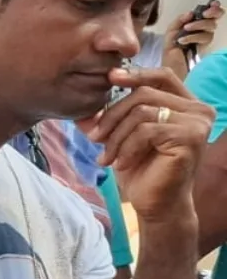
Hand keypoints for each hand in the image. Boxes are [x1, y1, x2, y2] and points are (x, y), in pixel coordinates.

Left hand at [81, 66, 213, 224]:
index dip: (135, 74)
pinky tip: (121, 164)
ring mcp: (197, 123)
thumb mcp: (121, 139)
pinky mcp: (190, 138)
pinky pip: (147, 130)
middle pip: (144, 94)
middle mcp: (198, 109)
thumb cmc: (142, 171)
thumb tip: (81, 112)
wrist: (156, 204)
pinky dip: (127, 147)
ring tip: (106, 157)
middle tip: (94, 138)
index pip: (162, 76)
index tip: (109, 78)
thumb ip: (108, 121)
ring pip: (142, 112)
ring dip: (116, 136)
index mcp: (185, 104)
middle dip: (112, 116)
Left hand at [176, 2, 220, 60]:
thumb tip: (190, 13)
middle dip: (212, 12)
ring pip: (211, 26)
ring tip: (185, 29)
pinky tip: (183, 40)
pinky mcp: (206, 46)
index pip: (211, 12)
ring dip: (198, 25)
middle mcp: (204, 28)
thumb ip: (180, 20)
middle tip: (203, 14)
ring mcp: (206, 37)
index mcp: (196, 22)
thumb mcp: (171, 30)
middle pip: (216, 17)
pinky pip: (205, 37)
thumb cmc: (172, 47)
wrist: (170, 63)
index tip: (212, 4)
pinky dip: (193, 36)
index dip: (215, 7)